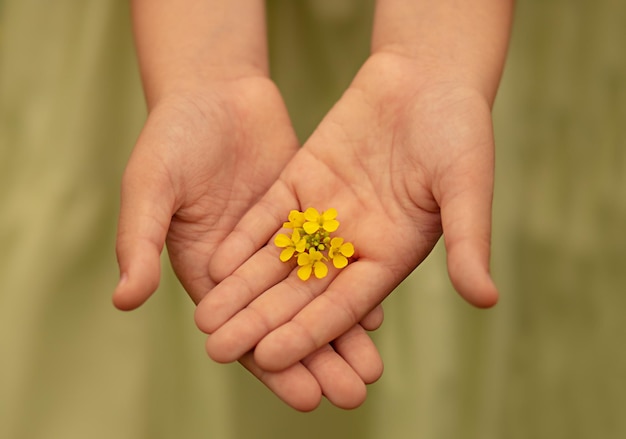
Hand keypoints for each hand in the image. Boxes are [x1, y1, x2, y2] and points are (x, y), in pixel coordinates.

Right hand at [113, 77, 381, 409]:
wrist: (215, 91)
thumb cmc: (172, 138)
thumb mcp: (152, 187)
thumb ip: (141, 240)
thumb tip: (125, 299)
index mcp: (209, 271)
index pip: (244, 330)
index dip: (272, 365)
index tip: (305, 397)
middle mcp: (249, 266)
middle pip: (286, 323)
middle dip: (318, 360)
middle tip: (353, 394)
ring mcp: (282, 242)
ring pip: (315, 296)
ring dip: (342, 332)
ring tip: (372, 369)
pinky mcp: (309, 214)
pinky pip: (333, 255)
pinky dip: (352, 282)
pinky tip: (377, 311)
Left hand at [195, 53, 498, 371]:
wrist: (427, 77)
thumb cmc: (459, 130)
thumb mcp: (466, 185)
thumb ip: (469, 240)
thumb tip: (487, 299)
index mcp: (391, 255)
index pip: (343, 305)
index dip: (308, 332)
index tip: (272, 359)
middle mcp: (353, 243)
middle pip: (300, 291)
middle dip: (260, 321)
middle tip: (219, 351)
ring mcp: (324, 212)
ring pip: (277, 259)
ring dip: (242, 288)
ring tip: (205, 319)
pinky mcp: (302, 180)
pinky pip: (269, 215)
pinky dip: (244, 239)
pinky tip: (215, 263)